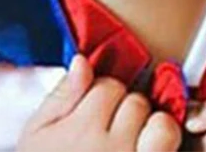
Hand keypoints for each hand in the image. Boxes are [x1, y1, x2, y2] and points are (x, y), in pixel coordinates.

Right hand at [18, 54, 181, 151]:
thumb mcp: (36, 135)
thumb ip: (60, 97)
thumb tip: (82, 61)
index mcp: (83, 131)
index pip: (110, 86)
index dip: (102, 97)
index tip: (93, 116)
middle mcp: (113, 150)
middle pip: (137, 103)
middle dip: (127, 112)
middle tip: (111, 134)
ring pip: (163, 127)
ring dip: (154, 131)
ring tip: (135, 145)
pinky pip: (168, 150)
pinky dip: (163, 149)